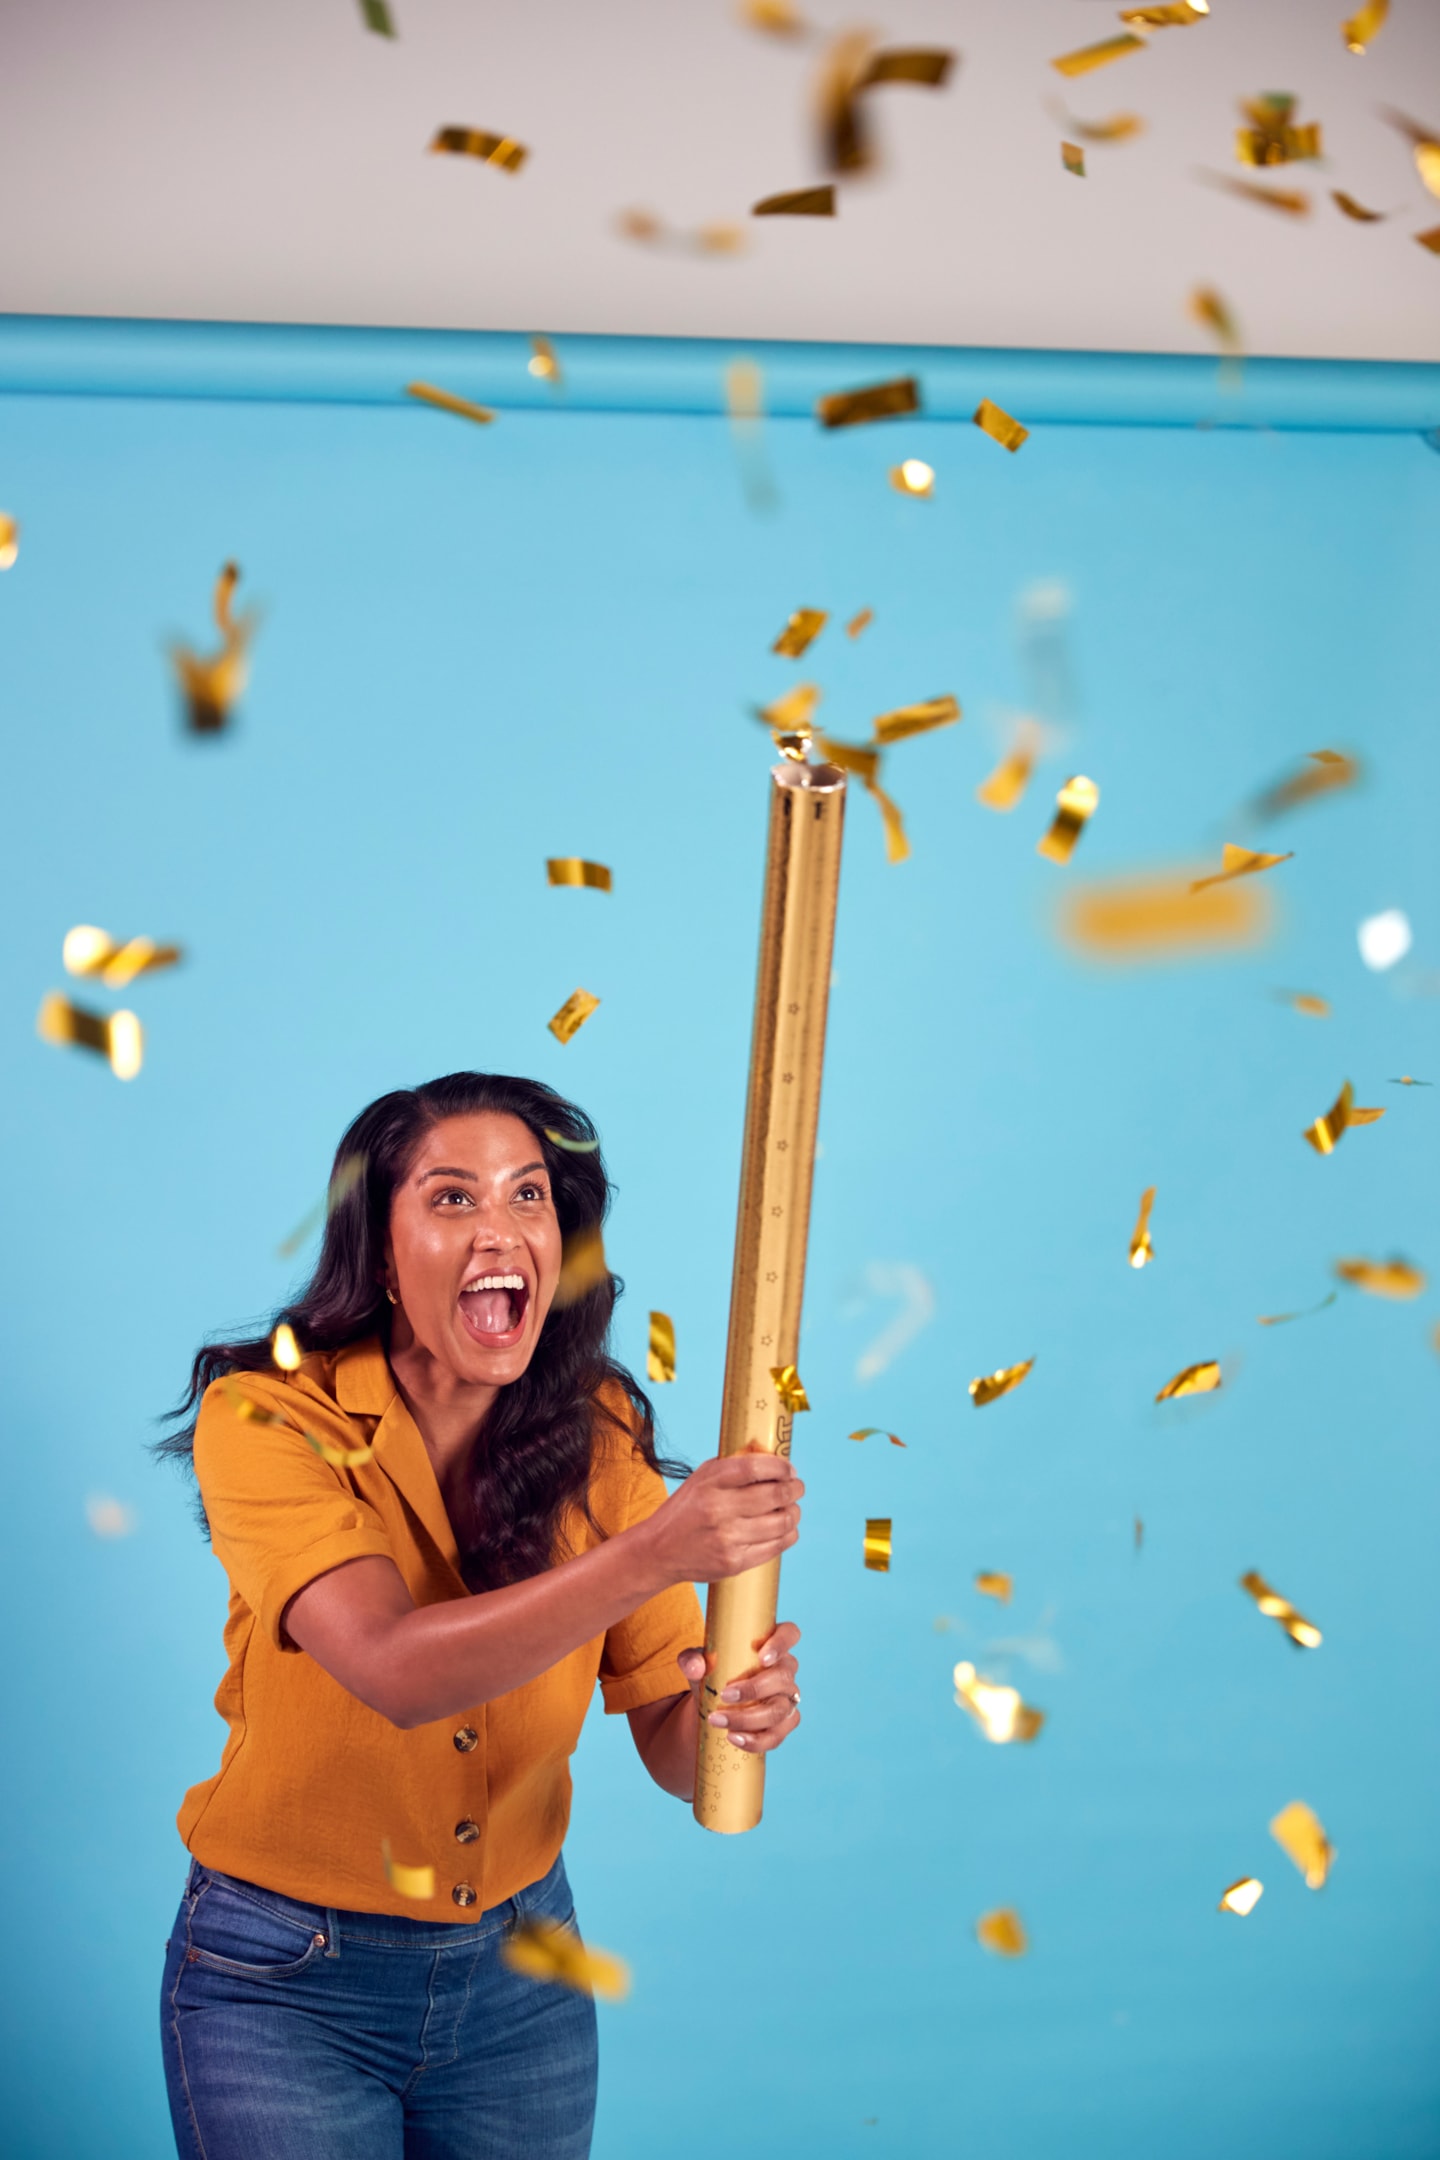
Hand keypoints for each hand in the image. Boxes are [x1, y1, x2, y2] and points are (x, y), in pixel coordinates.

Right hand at [640, 1452, 802, 1588]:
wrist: (658, 1551)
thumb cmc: (684, 1510)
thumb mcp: (700, 1480)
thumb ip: (732, 1468)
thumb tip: (772, 1459)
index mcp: (710, 1484)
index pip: (756, 1468)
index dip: (780, 1467)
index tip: (789, 1469)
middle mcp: (719, 1510)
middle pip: (774, 1495)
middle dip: (794, 1489)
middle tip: (797, 1487)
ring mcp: (727, 1539)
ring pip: (781, 1522)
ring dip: (794, 1512)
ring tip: (792, 1508)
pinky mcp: (734, 1562)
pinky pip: (776, 1546)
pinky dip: (788, 1535)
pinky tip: (787, 1529)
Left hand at [677, 1622, 801, 1754]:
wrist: (713, 1707)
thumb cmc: (712, 1674)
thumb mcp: (697, 1663)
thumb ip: (692, 1659)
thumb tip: (696, 1667)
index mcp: (770, 1646)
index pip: (789, 1634)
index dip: (782, 1643)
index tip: (763, 1658)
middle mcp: (784, 1671)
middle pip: (782, 1678)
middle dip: (754, 1689)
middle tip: (725, 1695)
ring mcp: (787, 1699)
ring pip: (778, 1710)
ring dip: (748, 1718)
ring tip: (718, 1721)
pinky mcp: (783, 1725)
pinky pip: (776, 1735)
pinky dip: (755, 1740)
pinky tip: (733, 1738)